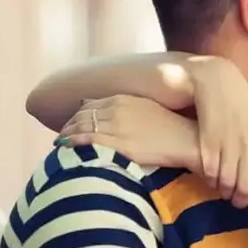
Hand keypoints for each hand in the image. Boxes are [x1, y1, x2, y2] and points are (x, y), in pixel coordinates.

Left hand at [58, 95, 200, 169]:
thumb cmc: (172, 127)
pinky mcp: (120, 145)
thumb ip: (126, 107)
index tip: (72, 123)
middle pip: (82, 116)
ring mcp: (117, 127)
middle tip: (62, 135)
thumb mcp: (148, 108)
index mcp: (123, 99)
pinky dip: (74, 143)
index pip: (90, 105)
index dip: (77, 115)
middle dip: (69, 125)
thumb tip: (110, 109)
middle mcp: (117, 110)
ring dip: (67, 135)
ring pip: (82, 128)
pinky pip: (89, 142)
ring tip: (60, 143)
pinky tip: (64, 148)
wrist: (187, 140)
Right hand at [183, 56, 247, 212]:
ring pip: (228, 183)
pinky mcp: (208, 141)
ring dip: (225, 192)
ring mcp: (229, 143)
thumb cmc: (241, 104)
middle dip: (243, 200)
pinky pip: (210, 172)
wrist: (216, 80)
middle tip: (239, 203)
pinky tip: (211, 178)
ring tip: (224, 192)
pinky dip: (210, 180)